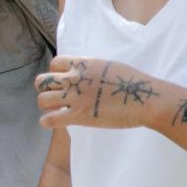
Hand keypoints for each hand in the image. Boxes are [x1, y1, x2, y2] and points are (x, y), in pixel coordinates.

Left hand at [34, 55, 162, 129]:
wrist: (145, 98)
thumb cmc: (133, 83)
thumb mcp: (108, 66)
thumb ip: (91, 70)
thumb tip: (86, 74)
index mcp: (82, 64)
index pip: (55, 63)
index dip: (55, 73)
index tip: (63, 82)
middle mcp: (74, 78)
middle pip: (41, 81)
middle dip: (46, 90)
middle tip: (56, 98)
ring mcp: (75, 97)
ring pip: (42, 100)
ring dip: (46, 106)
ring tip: (56, 110)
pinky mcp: (78, 115)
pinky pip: (50, 119)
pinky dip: (48, 121)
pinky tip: (54, 122)